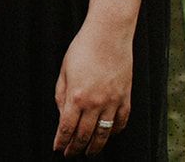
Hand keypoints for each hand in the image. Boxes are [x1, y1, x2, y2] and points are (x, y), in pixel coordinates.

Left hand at [53, 2, 135, 154]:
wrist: (108, 34)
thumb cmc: (83, 48)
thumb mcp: (64, 71)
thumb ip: (61, 95)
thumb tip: (63, 116)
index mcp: (76, 96)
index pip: (67, 128)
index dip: (61, 142)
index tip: (58, 149)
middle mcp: (95, 103)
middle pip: (84, 135)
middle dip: (76, 148)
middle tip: (70, 155)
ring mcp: (112, 102)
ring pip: (104, 134)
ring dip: (95, 147)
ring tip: (89, 153)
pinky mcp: (126, 98)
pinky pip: (121, 122)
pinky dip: (115, 132)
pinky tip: (109, 135)